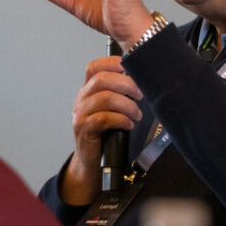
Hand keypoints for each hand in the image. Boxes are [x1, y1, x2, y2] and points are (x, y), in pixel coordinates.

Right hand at [60, 56, 144, 204]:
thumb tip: (144, 81)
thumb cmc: (107, 135)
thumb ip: (121, 94)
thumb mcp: (113, 110)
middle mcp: (82, 99)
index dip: (112, 62)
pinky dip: (121, 119)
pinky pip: (104, 118)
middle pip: (102, 80)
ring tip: (136, 115)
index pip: (94, 67)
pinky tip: (128, 124)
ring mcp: (81, 114)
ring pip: (105, 98)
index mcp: (89, 90)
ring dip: (127, 105)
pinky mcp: (84, 129)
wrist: (93, 163)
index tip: (129, 67)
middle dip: (127, 84)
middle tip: (141, 94)